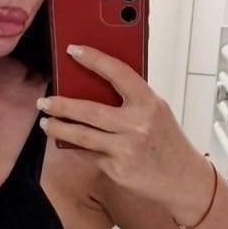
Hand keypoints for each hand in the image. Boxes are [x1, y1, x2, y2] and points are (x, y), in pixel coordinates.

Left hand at [37, 44, 213, 217]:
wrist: (183, 178)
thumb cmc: (167, 142)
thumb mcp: (156, 112)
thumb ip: (131, 100)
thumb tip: (92, 86)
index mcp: (149, 103)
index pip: (118, 73)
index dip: (93, 59)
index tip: (73, 50)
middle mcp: (138, 124)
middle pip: (89, 110)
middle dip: (61, 104)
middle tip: (45, 100)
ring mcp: (126, 148)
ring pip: (82, 135)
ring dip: (59, 128)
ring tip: (46, 122)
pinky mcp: (117, 169)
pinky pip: (89, 153)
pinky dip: (76, 146)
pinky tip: (66, 141)